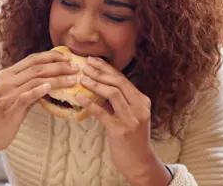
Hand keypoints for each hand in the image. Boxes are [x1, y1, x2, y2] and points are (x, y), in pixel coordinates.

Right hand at [0, 50, 76, 174]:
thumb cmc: (4, 115)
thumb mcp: (16, 95)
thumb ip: (31, 86)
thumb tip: (53, 79)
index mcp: (6, 74)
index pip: (32, 59)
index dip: (51, 56)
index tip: (68, 57)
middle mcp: (4, 81)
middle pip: (36, 68)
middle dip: (59, 66)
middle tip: (75, 67)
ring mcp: (5, 94)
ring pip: (35, 81)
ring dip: (57, 79)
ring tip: (73, 79)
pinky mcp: (8, 108)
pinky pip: (25, 96)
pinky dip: (38, 90)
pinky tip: (50, 87)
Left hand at [76, 57, 170, 185]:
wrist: (139, 162)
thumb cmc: (132, 138)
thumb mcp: (131, 116)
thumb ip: (121, 102)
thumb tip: (100, 86)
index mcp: (143, 101)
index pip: (123, 80)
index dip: (107, 69)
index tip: (93, 61)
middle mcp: (140, 108)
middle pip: (119, 83)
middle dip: (100, 72)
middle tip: (85, 66)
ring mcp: (132, 119)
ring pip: (113, 94)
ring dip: (95, 84)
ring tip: (81, 79)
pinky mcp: (121, 131)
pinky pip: (103, 113)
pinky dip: (90, 103)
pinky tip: (79, 97)